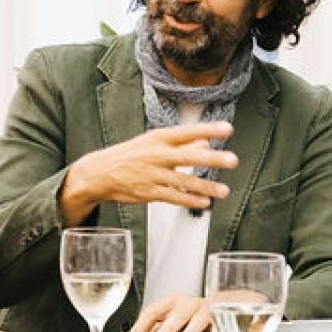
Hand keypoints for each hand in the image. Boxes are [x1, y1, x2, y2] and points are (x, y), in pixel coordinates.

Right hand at [59, 123, 238, 225]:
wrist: (99, 172)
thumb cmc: (130, 155)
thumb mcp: (153, 143)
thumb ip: (181, 144)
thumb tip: (205, 144)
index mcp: (158, 138)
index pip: (187, 132)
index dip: (208, 130)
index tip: (228, 129)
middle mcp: (156, 155)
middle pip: (188, 157)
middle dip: (212, 159)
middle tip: (232, 160)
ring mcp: (152, 175)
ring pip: (183, 182)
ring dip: (206, 187)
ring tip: (224, 191)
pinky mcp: (148, 193)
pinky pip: (173, 197)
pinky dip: (190, 200)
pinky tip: (204, 202)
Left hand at [121, 294, 215, 331]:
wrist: (224, 305)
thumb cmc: (191, 314)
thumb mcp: (169, 317)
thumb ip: (147, 329)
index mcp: (172, 301)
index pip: (153, 311)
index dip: (140, 326)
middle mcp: (189, 304)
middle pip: (175, 317)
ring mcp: (207, 313)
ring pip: (195, 326)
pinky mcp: (222, 325)